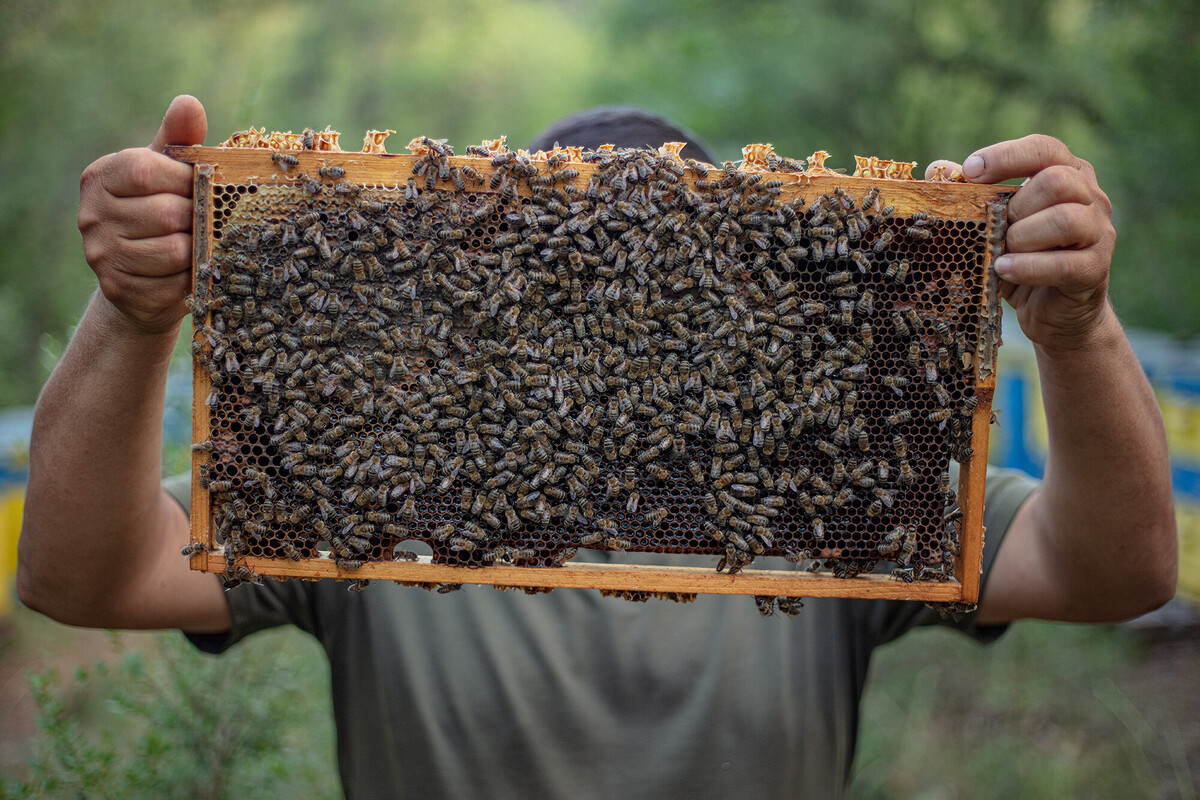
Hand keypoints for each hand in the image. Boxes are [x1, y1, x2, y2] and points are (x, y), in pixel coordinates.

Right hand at [77, 95, 206, 333]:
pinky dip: (191, 279)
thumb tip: (189, 103)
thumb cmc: (162, 210)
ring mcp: (101, 255)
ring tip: (195, 245)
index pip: (143, 170)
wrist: (146, 278)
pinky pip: (174, 284)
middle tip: (202, 221)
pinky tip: (187, 272)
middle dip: (196, 218)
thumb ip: (178, 139)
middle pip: (166, 214)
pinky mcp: (119, 290)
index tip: (200, 186)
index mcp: (101, 177)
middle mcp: (92, 215)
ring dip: (197, 250)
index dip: (183, 179)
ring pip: (174, 251)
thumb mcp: (168, 171)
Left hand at [927, 134, 1115, 352]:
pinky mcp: (1095, 269)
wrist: (1055, 311)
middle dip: (1016, 206)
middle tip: (997, 228)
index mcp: (1068, 174)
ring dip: (1022, 236)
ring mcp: (1098, 233)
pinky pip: (1064, 263)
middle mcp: (1091, 197)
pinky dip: (1027, 267)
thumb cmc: (1021, 258)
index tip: (971, 171)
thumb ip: (972, 195)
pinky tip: (1004, 270)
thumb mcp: (994, 225)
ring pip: (1065, 219)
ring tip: (1002, 251)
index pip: (1044, 148)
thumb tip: (938, 169)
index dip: (1006, 156)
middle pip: (1057, 181)